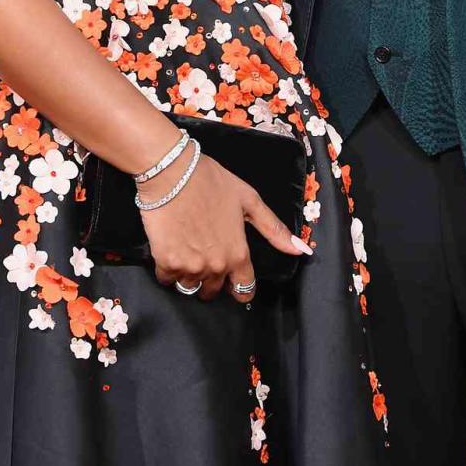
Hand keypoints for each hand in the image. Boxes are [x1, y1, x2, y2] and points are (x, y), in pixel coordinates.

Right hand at [138, 147, 311, 303]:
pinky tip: (170, 246)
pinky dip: (168, 268)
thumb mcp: (249, 201)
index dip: (239, 288)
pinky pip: (167, 279)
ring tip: (187, 246)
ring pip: (189, 286)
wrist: (172, 173)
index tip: (232, 281)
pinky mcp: (166, 262)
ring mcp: (189, 267)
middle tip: (205, 253)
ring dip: (188, 273)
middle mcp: (216, 266)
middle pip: (213, 292)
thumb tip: (300, 250)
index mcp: (238, 254)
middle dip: (211, 279)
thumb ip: (273, 229)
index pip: (244, 291)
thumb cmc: (211, 182)